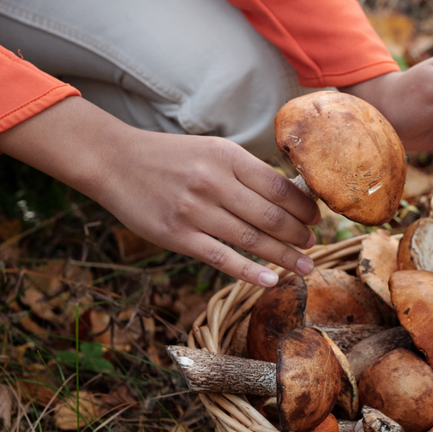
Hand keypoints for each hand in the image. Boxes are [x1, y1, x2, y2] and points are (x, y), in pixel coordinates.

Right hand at [0, 96, 319, 287]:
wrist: (115, 162)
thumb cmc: (171, 158)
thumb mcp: (212, 150)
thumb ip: (247, 171)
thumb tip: (291, 195)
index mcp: (227, 157)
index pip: (279, 187)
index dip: (304, 207)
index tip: (317, 219)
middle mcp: (214, 183)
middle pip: (271, 215)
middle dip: (299, 234)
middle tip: (314, 245)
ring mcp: (195, 211)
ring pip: (251, 239)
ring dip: (284, 256)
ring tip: (305, 266)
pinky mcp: (177, 236)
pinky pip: (221, 258)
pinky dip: (250, 271)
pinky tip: (271, 280)